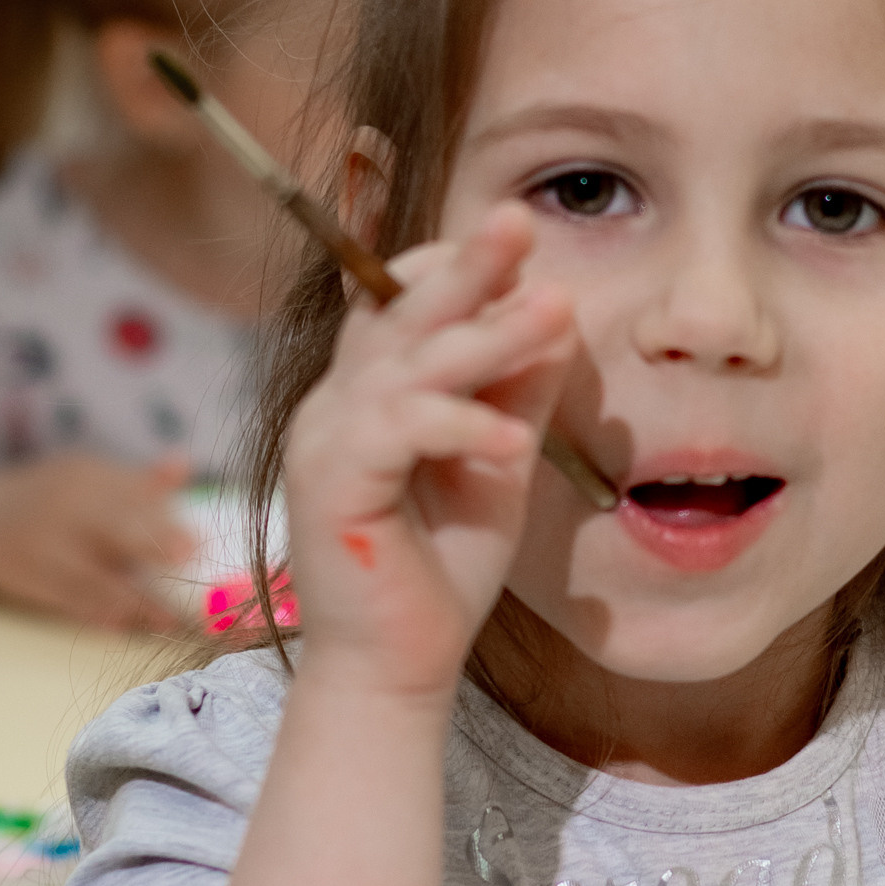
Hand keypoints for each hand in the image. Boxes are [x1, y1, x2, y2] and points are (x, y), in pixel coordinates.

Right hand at [0, 454, 194, 629]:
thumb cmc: (48, 503)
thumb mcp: (85, 480)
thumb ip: (136, 483)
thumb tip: (184, 464)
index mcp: (86, 476)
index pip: (134, 498)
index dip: (168, 524)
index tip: (202, 545)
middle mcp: (63, 502)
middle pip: (116, 527)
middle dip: (153, 547)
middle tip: (189, 569)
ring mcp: (41, 538)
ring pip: (94, 573)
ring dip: (134, 600)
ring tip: (169, 622)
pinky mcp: (23, 571)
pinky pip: (64, 597)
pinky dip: (94, 614)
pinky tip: (121, 629)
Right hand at [280, 202, 578, 702]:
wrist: (397, 666)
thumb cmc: (443, 568)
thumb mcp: (499, 461)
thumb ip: (520, 391)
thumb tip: (559, 310)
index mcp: (370, 390)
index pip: (398, 301)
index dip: (455, 267)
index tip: (524, 247)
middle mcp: (337, 402)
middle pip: (396, 309)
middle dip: (464, 262)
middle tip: (518, 218)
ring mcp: (325, 439)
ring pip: (405, 364)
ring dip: (485, 337)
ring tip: (554, 312)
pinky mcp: (330, 484)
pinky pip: (399, 431)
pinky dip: (462, 426)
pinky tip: (514, 439)